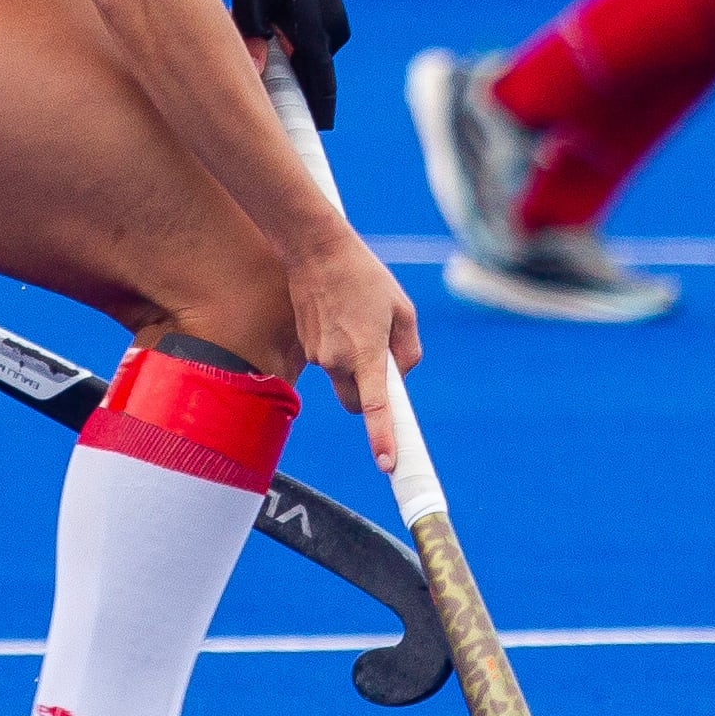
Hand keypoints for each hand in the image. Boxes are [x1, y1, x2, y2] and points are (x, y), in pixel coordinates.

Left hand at [225, 0, 348, 128]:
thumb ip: (252, 35)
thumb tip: (256, 71)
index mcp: (316, 33)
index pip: (321, 89)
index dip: (316, 119)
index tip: (308, 145)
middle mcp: (332, 33)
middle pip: (315, 81)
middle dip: (298, 102)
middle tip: (279, 129)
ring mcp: (334, 25)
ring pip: (310, 63)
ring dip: (290, 73)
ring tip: (261, 74)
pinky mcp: (330, 18)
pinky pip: (310, 48)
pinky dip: (293, 55)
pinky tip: (270, 49)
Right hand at [286, 222, 418, 470]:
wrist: (316, 251)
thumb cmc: (365, 277)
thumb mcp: (402, 310)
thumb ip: (407, 350)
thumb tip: (400, 375)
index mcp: (366, 353)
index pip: (375, 408)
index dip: (383, 438)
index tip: (389, 464)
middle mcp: (337, 361)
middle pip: (356, 403)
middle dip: (371, 399)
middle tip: (384, 368)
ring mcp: (318, 355)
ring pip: (343, 380)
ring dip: (356, 366)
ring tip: (361, 321)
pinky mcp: (306, 346)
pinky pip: (329, 361)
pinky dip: (341, 350)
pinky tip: (344, 316)